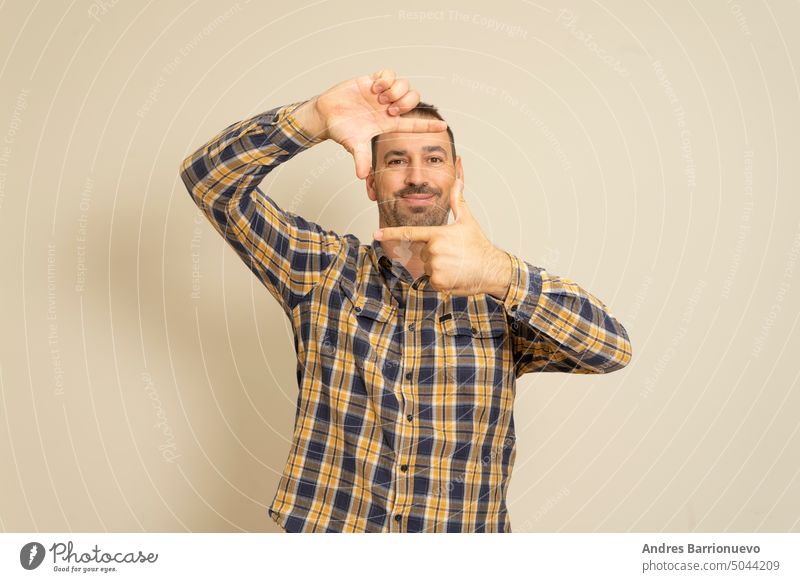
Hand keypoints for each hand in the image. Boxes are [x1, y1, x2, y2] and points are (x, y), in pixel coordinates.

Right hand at [308, 69, 447, 178]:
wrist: (326, 114)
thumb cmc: (340, 130)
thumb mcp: (353, 145)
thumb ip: (360, 159)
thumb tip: (361, 176)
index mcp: (388, 124)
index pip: (413, 124)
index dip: (428, 126)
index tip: (443, 126)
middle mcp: (388, 108)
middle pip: (413, 101)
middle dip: (405, 103)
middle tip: (389, 109)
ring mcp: (382, 94)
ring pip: (404, 85)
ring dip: (394, 91)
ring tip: (378, 97)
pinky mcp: (373, 81)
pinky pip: (389, 74)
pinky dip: (385, 79)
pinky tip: (374, 87)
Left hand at [374, 173, 512, 296]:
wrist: (491, 269)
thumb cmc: (479, 245)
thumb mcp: (467, 221)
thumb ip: (457, 201)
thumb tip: (457, 181)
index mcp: (438, 234)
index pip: (410, 233)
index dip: (391, 233)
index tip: (376, 233)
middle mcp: (434, 250)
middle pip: (423, 253)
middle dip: (435, 254)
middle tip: (454, 254)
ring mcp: (435, 266)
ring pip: (428, 267)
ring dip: (438, 268)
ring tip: (456, 265)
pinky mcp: (438, 282)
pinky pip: (431, 280)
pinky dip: (441, 280)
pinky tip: (454, 275)